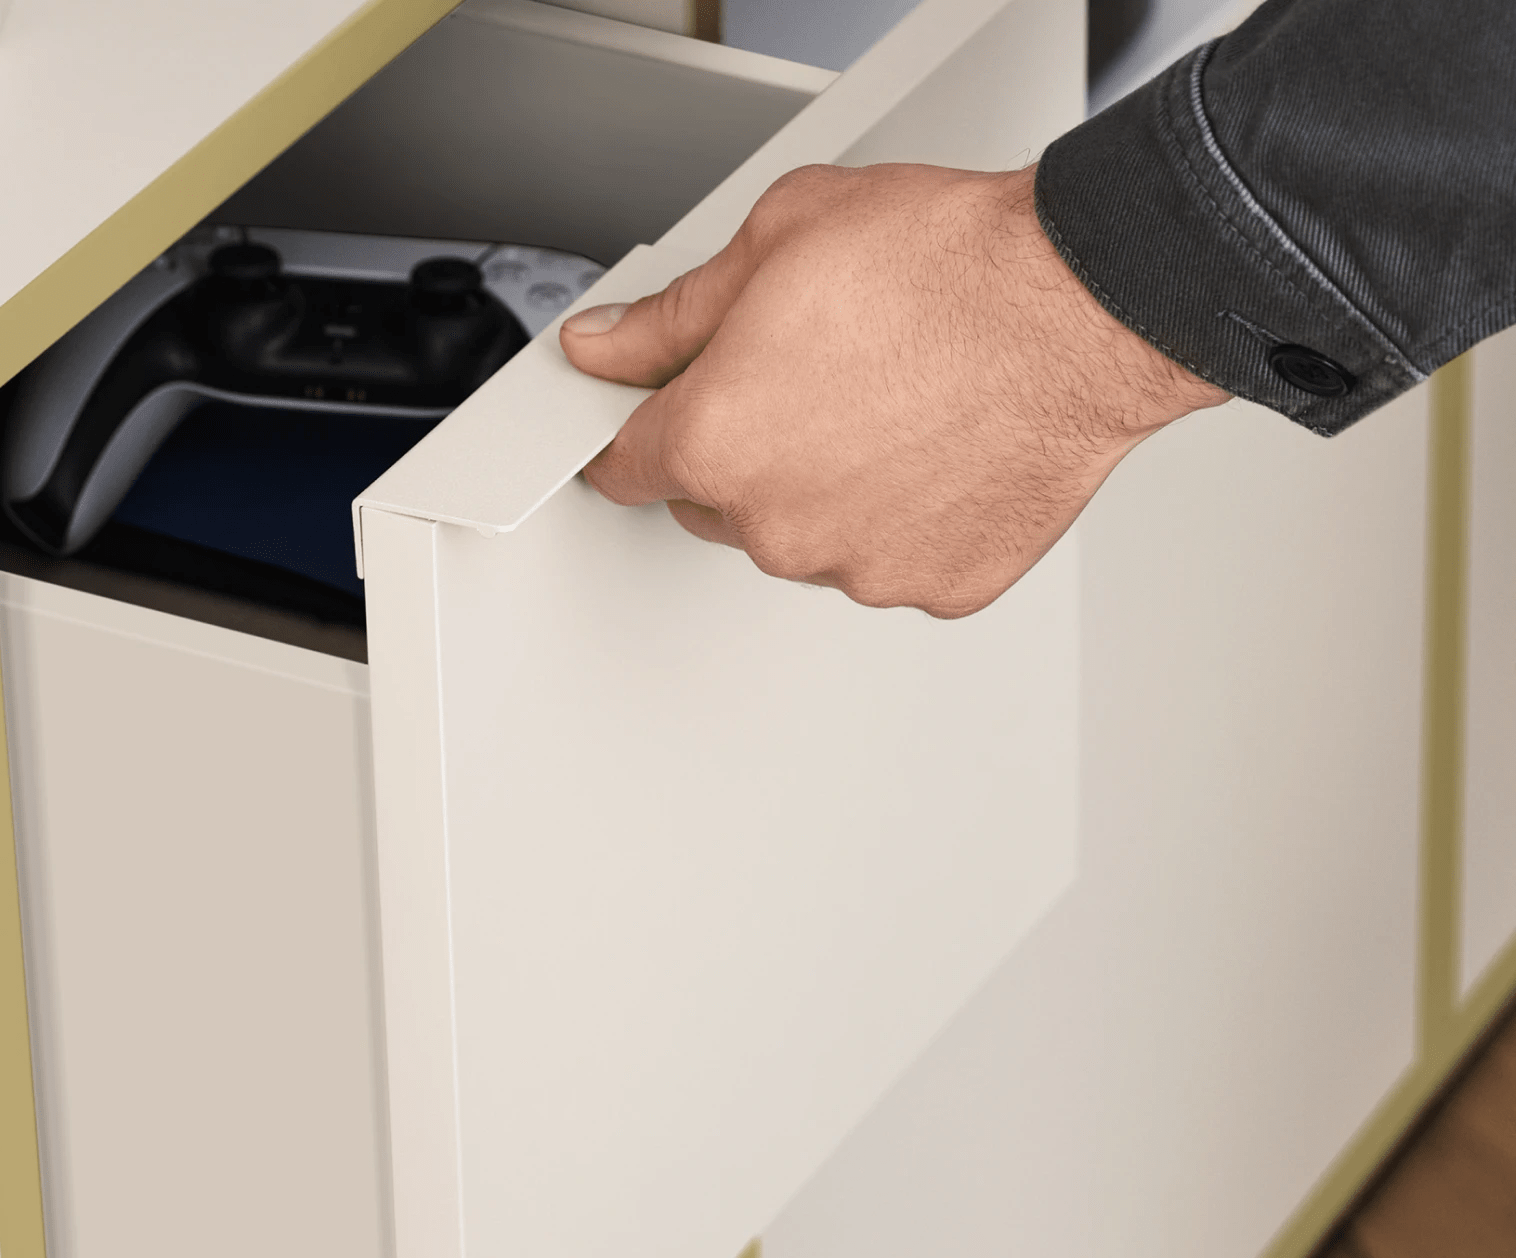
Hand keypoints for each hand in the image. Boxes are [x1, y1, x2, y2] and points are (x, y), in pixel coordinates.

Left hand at [558, 162, 1226, 616]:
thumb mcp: (775, 240)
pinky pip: (891, 556)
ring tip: (892, 403)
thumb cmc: (947, 266)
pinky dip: (904, 515)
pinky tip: (937, 446)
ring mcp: (857, 566)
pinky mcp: (934, 586)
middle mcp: (775, 523)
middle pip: (716, 504)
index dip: (633, 433)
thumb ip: (669, 317)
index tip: (645, 423)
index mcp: (713, 441)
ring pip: (805, 535)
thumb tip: (606, 346)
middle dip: (741, 450)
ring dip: (825, 487)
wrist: (1082, 305)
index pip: (625, 465)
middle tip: (809, 378)